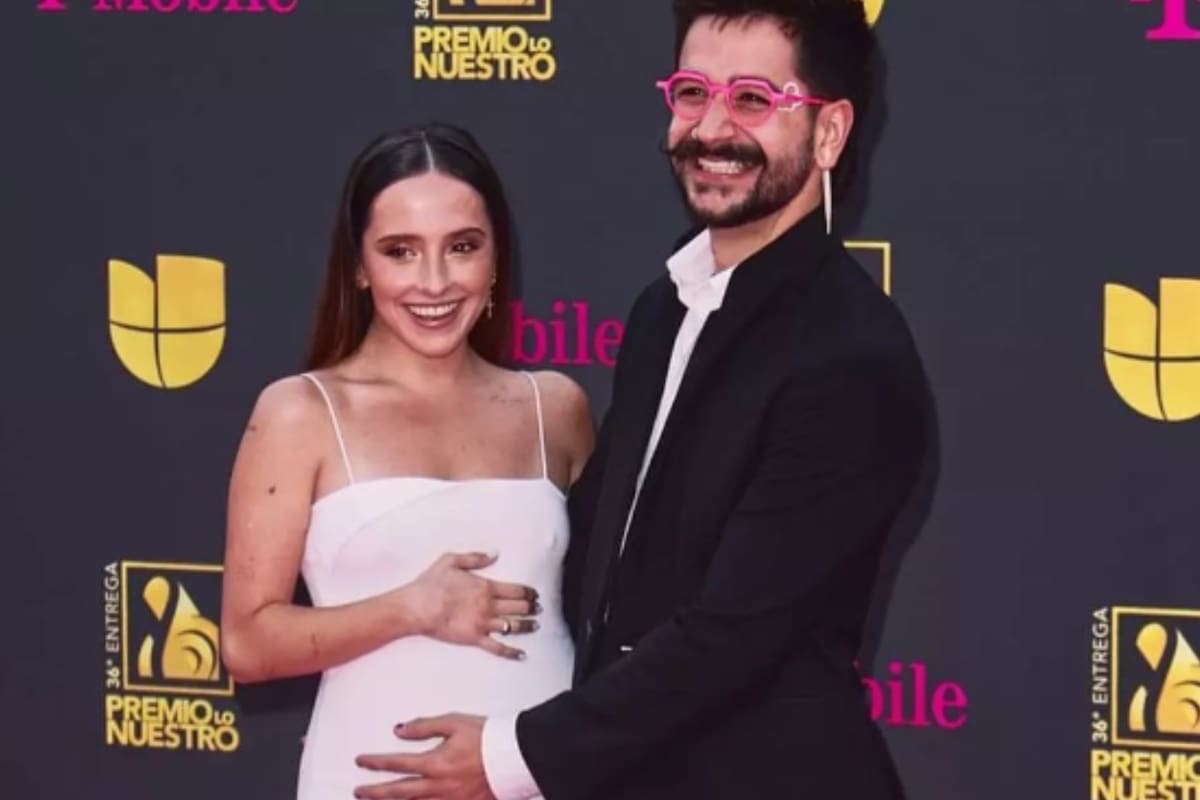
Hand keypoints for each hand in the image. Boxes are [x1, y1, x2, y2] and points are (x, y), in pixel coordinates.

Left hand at [355, 714, 494, 799]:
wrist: (516, 755)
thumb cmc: (487, 736)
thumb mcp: (455, 722)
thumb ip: (425, 726)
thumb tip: (399, 730)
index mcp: (435, 763)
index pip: (397, 764)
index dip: (376, 763)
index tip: (361, 761)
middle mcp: (439, 786)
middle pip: (399, 792)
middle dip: (375, 792)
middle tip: (358, 792)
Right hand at [401, 552, 539, 659]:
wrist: (416, 607)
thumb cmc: (431, 583)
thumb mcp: (451, 561)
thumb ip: (475, 558)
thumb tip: (494, 554)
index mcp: (486, 586)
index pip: (515, 590)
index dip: (529, 592)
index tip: (536, 594)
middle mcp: (489, 605)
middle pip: (519, 607)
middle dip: (532, 608)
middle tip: (540, 609)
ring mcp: (483, 623)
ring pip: (513, 626)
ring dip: (528, 626)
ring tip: (536, 626)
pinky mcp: (475, 639)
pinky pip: (497, 647)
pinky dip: (512, 652)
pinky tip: (522, 654)